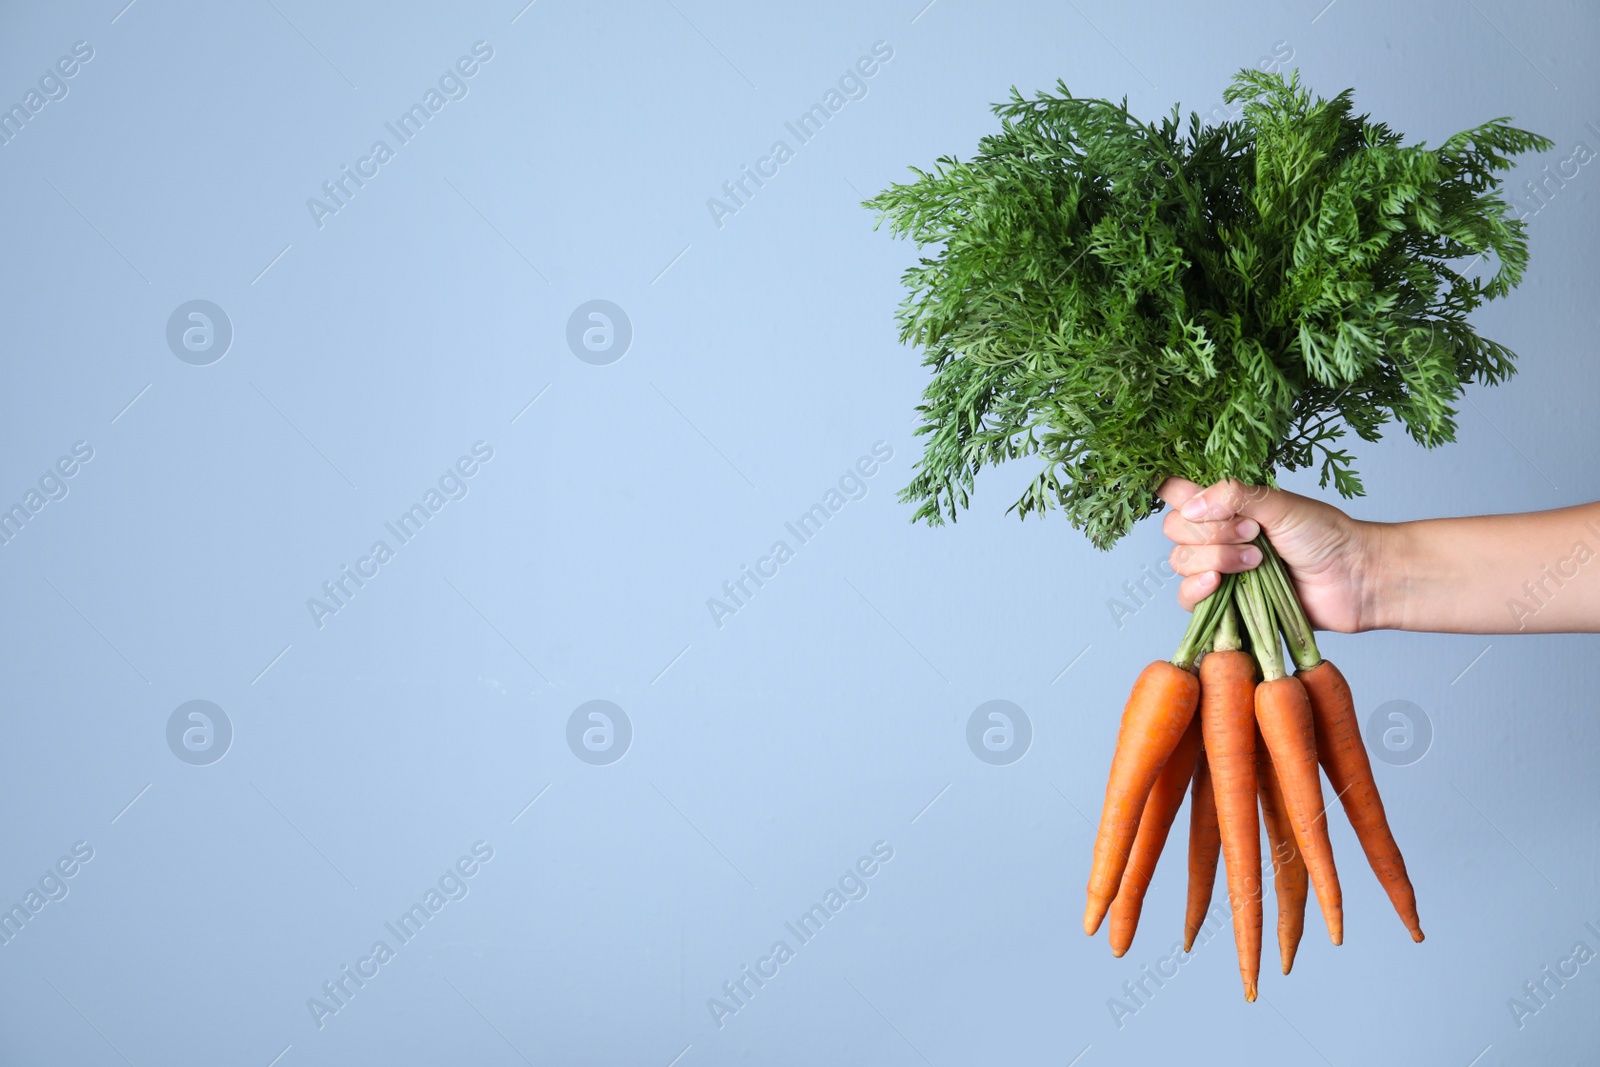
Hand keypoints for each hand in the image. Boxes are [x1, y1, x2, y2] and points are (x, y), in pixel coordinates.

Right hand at [1156, 477, 1378, 632]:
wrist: (1353, 579)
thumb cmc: (1326, 535)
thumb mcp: (1282, 505)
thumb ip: (1235, 496)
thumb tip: (1192, 506)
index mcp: (1227, 503)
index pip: (1176, 490)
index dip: (1173, 493)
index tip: (1193, 501)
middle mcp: (1217, 533)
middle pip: (1175, 528)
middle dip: (1209, 532)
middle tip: (1253, 535)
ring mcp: (1219, 567)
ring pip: (1180, 561)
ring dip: (1215, 559)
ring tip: (1256, 562)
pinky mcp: (1224, 603)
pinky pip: (1187, 597)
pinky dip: (1197, 589)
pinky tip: (1219, 584)